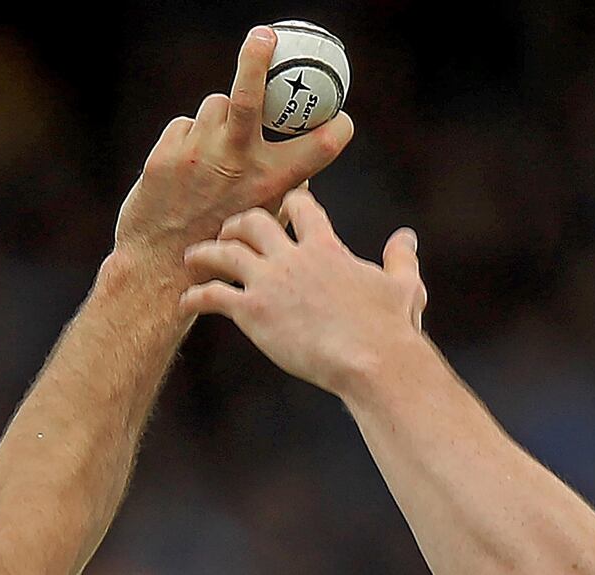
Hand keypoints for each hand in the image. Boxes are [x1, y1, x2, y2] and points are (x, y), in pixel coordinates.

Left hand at [114, 26, 353, 256]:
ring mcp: (199, 156)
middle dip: (258, 59)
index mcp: (274, 183)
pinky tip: (187, 170)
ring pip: (216, 105)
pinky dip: (190, 139)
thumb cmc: (223, 251)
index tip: (342, 121)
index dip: (338, 128)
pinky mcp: (167, 155)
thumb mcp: (268, 225)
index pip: (322, 144)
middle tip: (265, 36)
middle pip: (250, 96)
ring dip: (220, 119)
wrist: (161, 271)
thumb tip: (304, 174)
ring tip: (215, 151)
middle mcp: (238, 164)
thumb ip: (287, 193)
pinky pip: (186, 125)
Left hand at [180, 188, 427, 395]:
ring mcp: (270, 283)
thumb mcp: (403, 286)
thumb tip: (406, 237)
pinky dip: (195, 297)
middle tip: (226, 232)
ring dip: (205, 253)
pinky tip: (187, 303)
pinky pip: (212, 296)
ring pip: (223, 252)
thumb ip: (400, 258)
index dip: (288, 201)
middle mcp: (292, 257)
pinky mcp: (253, 312)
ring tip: (193, 259)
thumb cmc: (391, 327)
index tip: (280, 206)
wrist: (372, 360)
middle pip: (252, 220)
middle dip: (236, 222)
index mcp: (325, 247)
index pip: (300, 205)